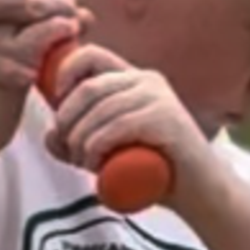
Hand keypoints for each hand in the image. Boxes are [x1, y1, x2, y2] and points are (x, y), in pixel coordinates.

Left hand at [44, 45, 215, 200]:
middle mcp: (147, 81)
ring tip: (83, 162)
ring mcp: (159, 98)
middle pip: (88, 86)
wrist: (200, 194)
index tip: (56, 109)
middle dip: (67, 120)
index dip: (63, 75)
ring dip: (79, 139)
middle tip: (68, 148)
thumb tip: (48, 136)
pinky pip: (116, 126)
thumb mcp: (109, 153)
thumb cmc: (156, 172)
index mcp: (135, 79)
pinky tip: (94, 164)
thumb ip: (79, 143)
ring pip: (98, 109)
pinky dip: (96, 146)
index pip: (89, 55)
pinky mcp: (165, 119)